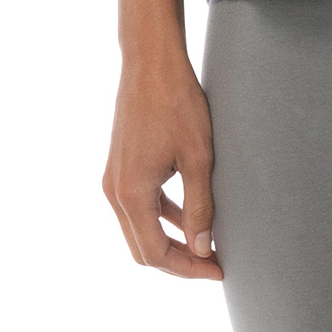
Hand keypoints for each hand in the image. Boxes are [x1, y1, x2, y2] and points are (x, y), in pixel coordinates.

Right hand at [103, 48, 223, 278]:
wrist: (151, 62)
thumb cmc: (178, 103)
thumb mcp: (198, 156)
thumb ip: (200, 207)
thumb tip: (202, 249)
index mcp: (131, 194)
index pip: (155, 254)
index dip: (188, 268)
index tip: (218, 269)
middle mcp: (114, 192)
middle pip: (143, 247)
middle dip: (178, 261)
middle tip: (213, 262)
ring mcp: (113, 179)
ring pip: (140, 228)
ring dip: (171, 239)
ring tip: (207, 242)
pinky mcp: (119, 167)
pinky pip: (139, 205)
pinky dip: (162, 216)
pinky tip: (189, 213)